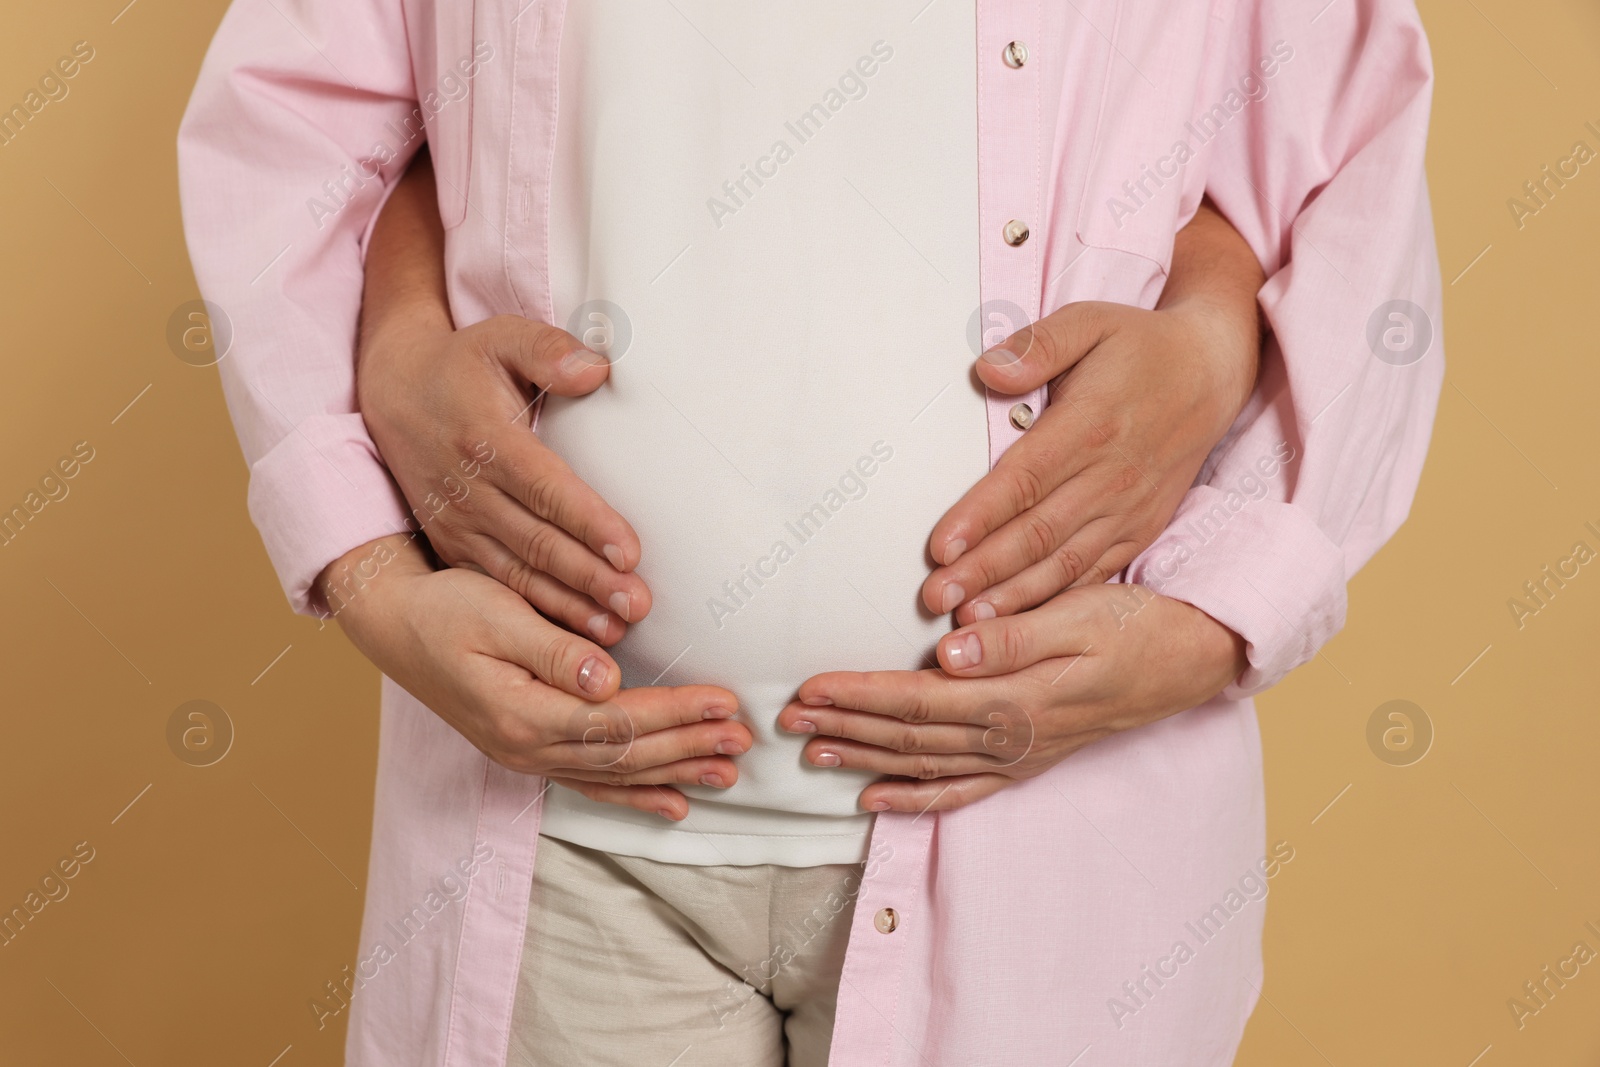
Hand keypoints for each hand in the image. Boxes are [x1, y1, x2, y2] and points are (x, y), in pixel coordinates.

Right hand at [325, 534, 750, 819]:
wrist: (396, 626)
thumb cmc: (446, 609)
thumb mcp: (497, 614)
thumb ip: (554, 651)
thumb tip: (607, 677)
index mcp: (525, 713)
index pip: (619, 722)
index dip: (676, 714)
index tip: (724, 702)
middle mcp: (528, 747)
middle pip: (625, 754)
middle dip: (689, 746)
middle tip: (743, 739)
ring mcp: (527, 756)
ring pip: (615, 774)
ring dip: (675, 773)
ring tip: (728, 773)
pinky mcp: (529, 751)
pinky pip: (591, 782)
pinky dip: (636, 795)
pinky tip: (675, 804)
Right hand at [357, 149, 648, 644]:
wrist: (391, 389)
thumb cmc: (463, 363)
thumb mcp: (500, 338)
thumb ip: (548, 350)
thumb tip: (596, 369)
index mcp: (486, 440)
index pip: (546, 488)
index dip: (589, 521)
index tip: (631, 551)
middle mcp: (468, 489)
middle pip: (538, 541)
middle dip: (590, 577)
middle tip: (637, 604)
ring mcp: (457, 522)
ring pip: (518, 574)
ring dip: (567, 606)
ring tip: (615, 632)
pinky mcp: (451, 544)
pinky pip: (497, 586)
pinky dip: (535, 613)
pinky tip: (571, 636)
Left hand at [776, 584, 1245, 812]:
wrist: (1184, 662)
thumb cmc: (1130, 627)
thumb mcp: (1076, 616)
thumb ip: (1009, 637)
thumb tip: (947, 651)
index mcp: (1013, 698)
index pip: (914, 699)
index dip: (857, 696)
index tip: (810, 688)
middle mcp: (1007, 738)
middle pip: (906, 736)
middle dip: (842, 728)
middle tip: (787, 720)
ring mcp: (1014, 757)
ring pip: (921, 764)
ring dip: (862, 760)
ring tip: (810, 752)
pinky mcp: (1023, 763)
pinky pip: (958, 791)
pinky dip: (912, 797)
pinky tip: (873, 798)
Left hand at [924, 202, 1264, 623]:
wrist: (1214, 372)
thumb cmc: (1139, 345)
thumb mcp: (1091, 321)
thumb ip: (1038, 345)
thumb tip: (987, 371)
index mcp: (1090, 426)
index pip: (1025, 479)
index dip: (980, 516)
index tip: (940, 547)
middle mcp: (1111, 476)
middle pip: (1038, 533)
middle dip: (983, 571)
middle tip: (935, 598)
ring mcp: (1128, 509)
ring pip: (1064, 563)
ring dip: (1014, 596)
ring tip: (968, 623)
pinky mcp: (1140, 528)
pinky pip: (1095, 572)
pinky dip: (1057, 600)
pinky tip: (1020, 624)